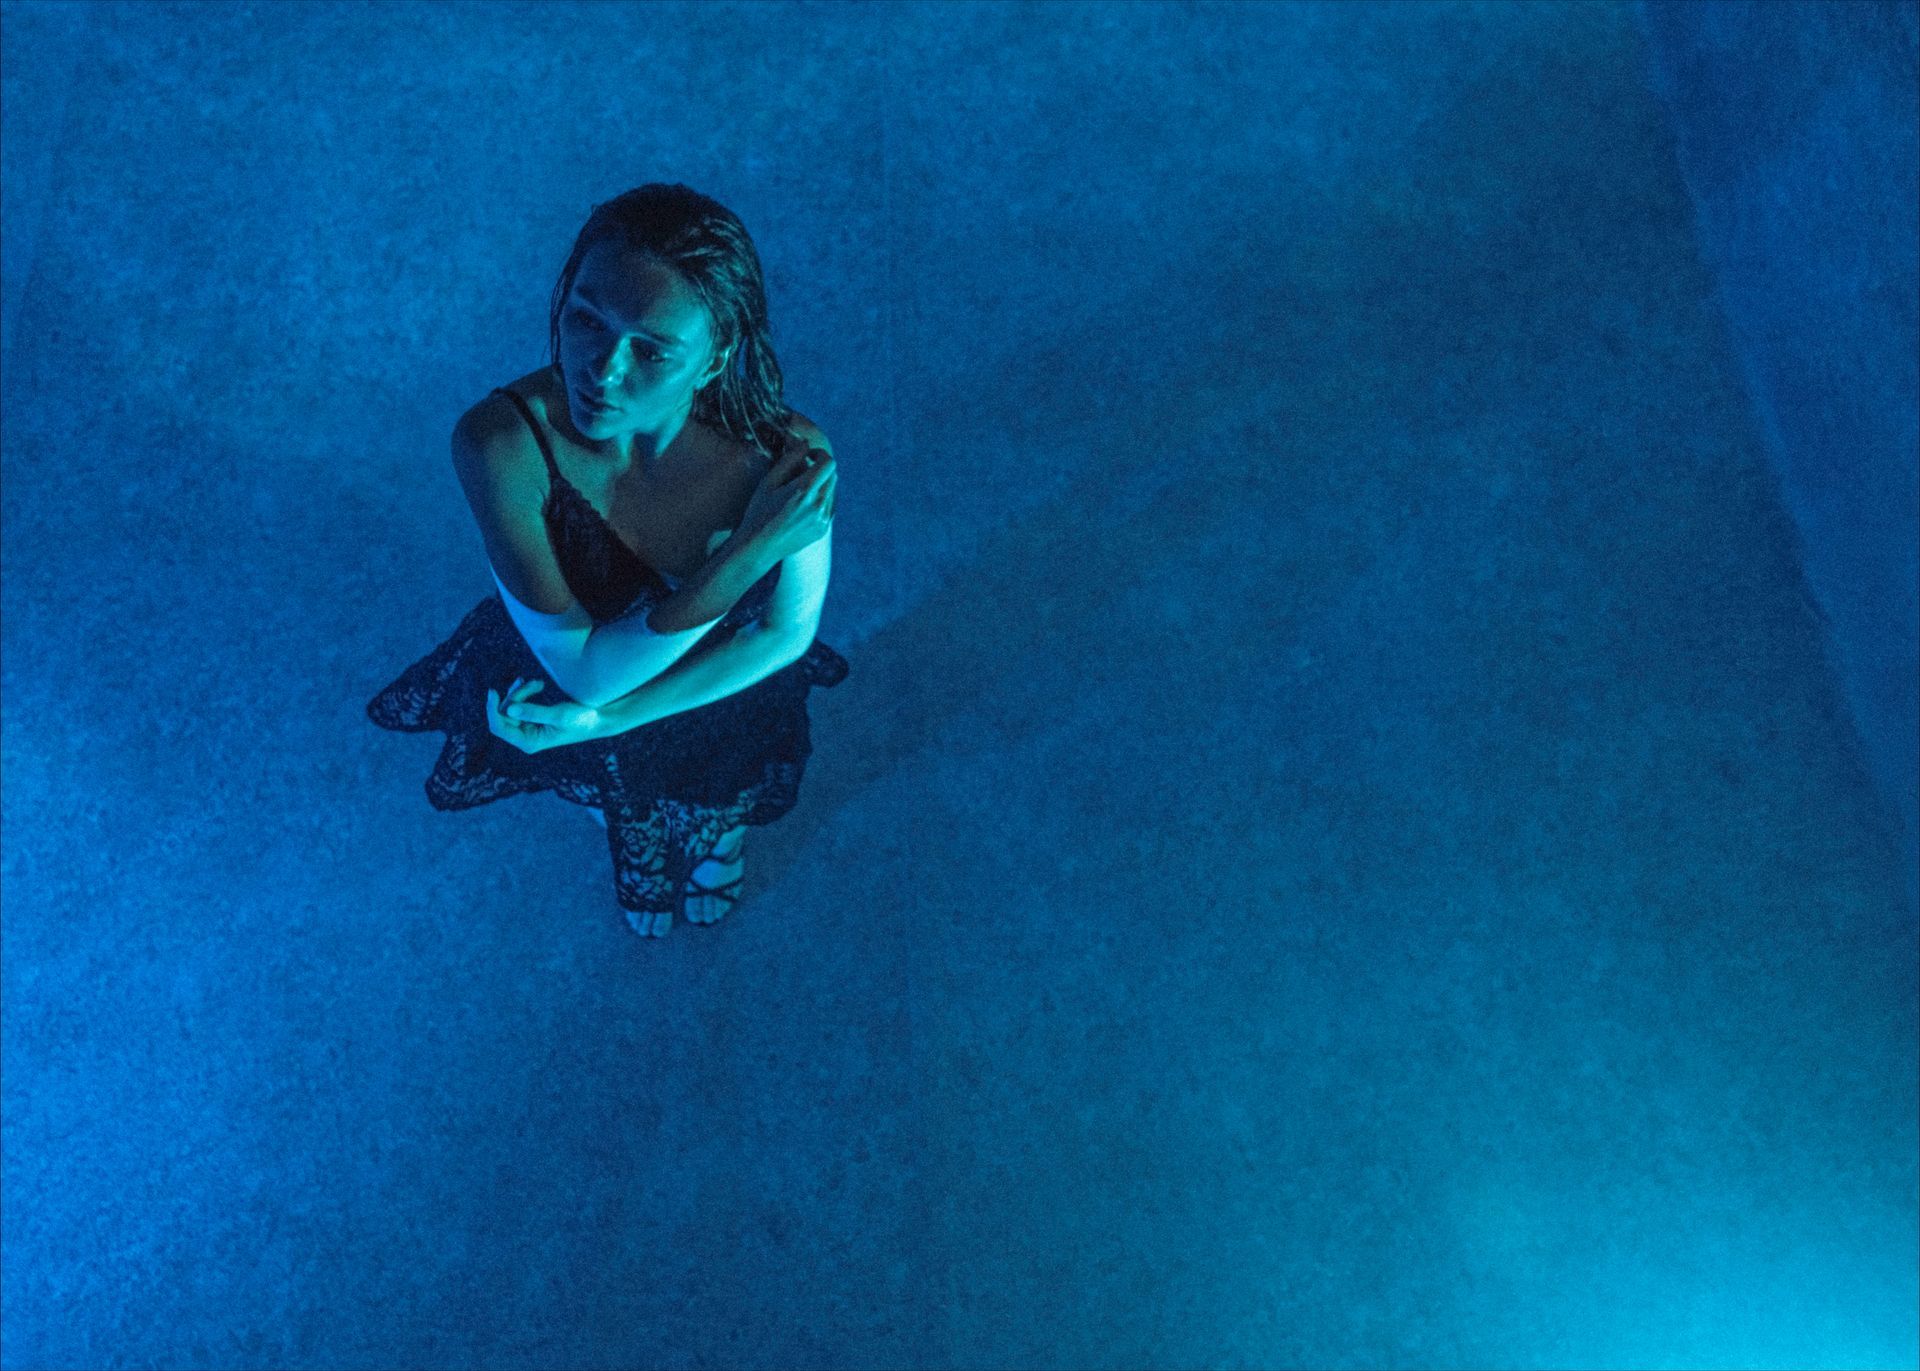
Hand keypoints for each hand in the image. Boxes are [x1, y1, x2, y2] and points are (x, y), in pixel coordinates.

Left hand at [485, 677, 601, 752]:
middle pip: (505, 713)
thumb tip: (509, 708)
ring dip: (522, 692)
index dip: (492, 709)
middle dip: (517, 696)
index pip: (499, 727)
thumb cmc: (582, 719)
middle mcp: (525, 737)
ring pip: (511, 706)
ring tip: (539, 683)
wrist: (598, 719)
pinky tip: (534, 684)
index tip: (493, 691)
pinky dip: (524, 692)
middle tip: (538, 684)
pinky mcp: (532, 719)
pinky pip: (518, 704)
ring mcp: (527, 728)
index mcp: (528, 742)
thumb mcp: (559, 714)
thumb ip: (534, 712)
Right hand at [737, 432, 835, 565]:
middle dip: (820, 468)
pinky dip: (821, 500)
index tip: (808, 456)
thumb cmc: (759, 511)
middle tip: (803, 469)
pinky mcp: (823, 530)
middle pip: (833, 475)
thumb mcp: (769, 482)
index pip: (828, 462)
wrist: (759, 547)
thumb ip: (789, 460)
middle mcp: (818, 506)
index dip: (819, 454)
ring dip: (821, 484)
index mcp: (804, 491)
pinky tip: (802, 505)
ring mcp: (823, 520)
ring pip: (832, 491)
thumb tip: (804, 443)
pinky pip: (830, 507)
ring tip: (800, 489)